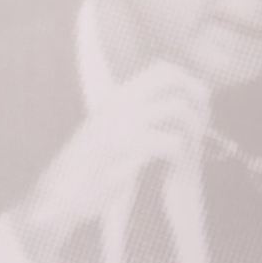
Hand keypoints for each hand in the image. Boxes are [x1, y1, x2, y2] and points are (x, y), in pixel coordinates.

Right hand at [19, 60, 210, 250]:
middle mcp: (120, 105)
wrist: (59, 194)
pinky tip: (172, 166)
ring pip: (178, 109)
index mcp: (117, 98)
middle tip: (202, 123)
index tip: (195, 106)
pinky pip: (171, 142)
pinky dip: (180, 155)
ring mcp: (123, 125)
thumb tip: (174, 104)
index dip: (188, 82)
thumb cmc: (88, 167)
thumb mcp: (107, 129)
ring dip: (193, 129)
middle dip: (198, 96)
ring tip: (189, 149)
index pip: (162, 69)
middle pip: (173, 79)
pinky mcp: (128, 151)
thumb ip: (133, 114)